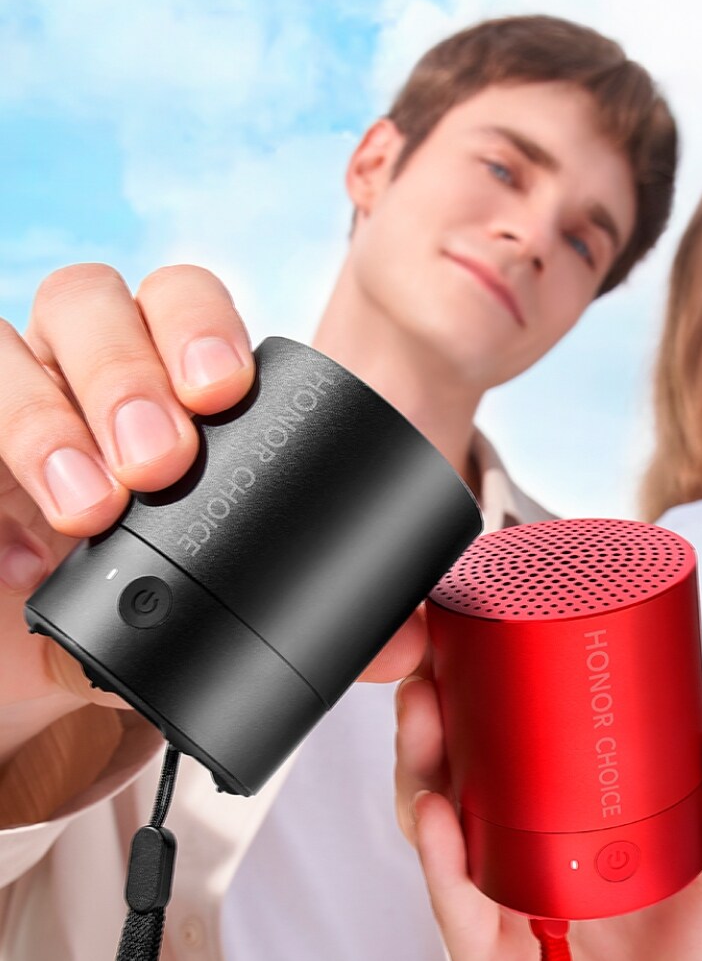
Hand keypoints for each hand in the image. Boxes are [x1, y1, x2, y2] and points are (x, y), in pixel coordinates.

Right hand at [0, 265, 421, 766]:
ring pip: (8, 343)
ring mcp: (10, 397)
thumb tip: (403, 638)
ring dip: (48, 418)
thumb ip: (320, 612)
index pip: (184, 301)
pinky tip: (17, 547)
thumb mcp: (228, 598)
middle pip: (91, 300)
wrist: (43, 661)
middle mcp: (80, 362)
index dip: (202, 329)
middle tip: (161, 461)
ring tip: (91, 506)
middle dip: (128, 372)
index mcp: (166, 370)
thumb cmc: (152, 594)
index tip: (228, 393)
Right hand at [396, 674, 701, 960]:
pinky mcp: (492, 958)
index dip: (502, 690)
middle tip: (435, 667)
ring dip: (425, 769)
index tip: (492, 636)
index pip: (533, 740)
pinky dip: (442, 863)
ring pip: (444, 824)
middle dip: (441, 714)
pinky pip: (457, 905)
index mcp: (588, 818)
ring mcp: (506, 899)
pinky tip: (437, 820)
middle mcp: (536, 850)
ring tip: (426, 720)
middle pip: (468, 770)